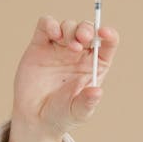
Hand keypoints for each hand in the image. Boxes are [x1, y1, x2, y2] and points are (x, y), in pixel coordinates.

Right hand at [8, 16, 118, 141]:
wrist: (34, 118)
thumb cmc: (61, 114)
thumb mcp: (77, 112)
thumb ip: (87, 102)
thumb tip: (97, 91)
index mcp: (95, 65)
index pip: (107, 43)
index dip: (108, 34)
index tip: (103, 33)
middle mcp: (79, 53)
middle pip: (88, 29)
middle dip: (87, 29)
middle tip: (82, 38)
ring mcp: (59, 48)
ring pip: (69, 25)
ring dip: (70, 30)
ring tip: (69, 46)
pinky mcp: (40, 45)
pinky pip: (46, 25)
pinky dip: (50, 24)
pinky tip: (53, 34)